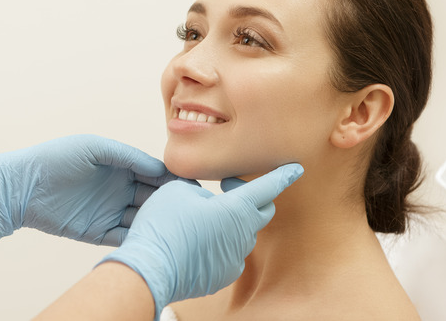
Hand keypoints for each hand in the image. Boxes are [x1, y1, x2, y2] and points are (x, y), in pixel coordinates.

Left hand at [0, 135, 181, 246]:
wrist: (22, 187)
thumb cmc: (56, 159)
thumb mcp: (93, 147)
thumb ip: (126, 155)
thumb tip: (159, 167)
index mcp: (121, 166)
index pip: (154, 173)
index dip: (173, 178)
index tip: (193, 185)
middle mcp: (119, 189)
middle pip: (153, 197)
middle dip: (171, 202)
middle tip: (192, 209)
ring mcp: (110, 211)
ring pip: (142, 219)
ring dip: (158, 222)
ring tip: (176, 227)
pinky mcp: (98, 232)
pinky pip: (124, 237)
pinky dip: (138, 239)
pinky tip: (154, 240)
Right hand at [99, 163, 303, 317]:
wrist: (150, 269)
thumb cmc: (164, 226)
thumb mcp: (179, 191)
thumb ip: (201, 191)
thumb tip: (207, 203)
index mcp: (237, 209)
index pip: (268, 187)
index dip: (282, 175)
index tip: (296, 169)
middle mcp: (243, 235)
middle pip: (261, 211)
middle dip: (251, 197)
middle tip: (227, 189)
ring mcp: (235, 258)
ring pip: (242, 233)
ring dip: (229, 222)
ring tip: (200, 220)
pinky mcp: (223, 275)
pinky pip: (229, 254)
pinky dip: (219, 244)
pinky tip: (196, 243)